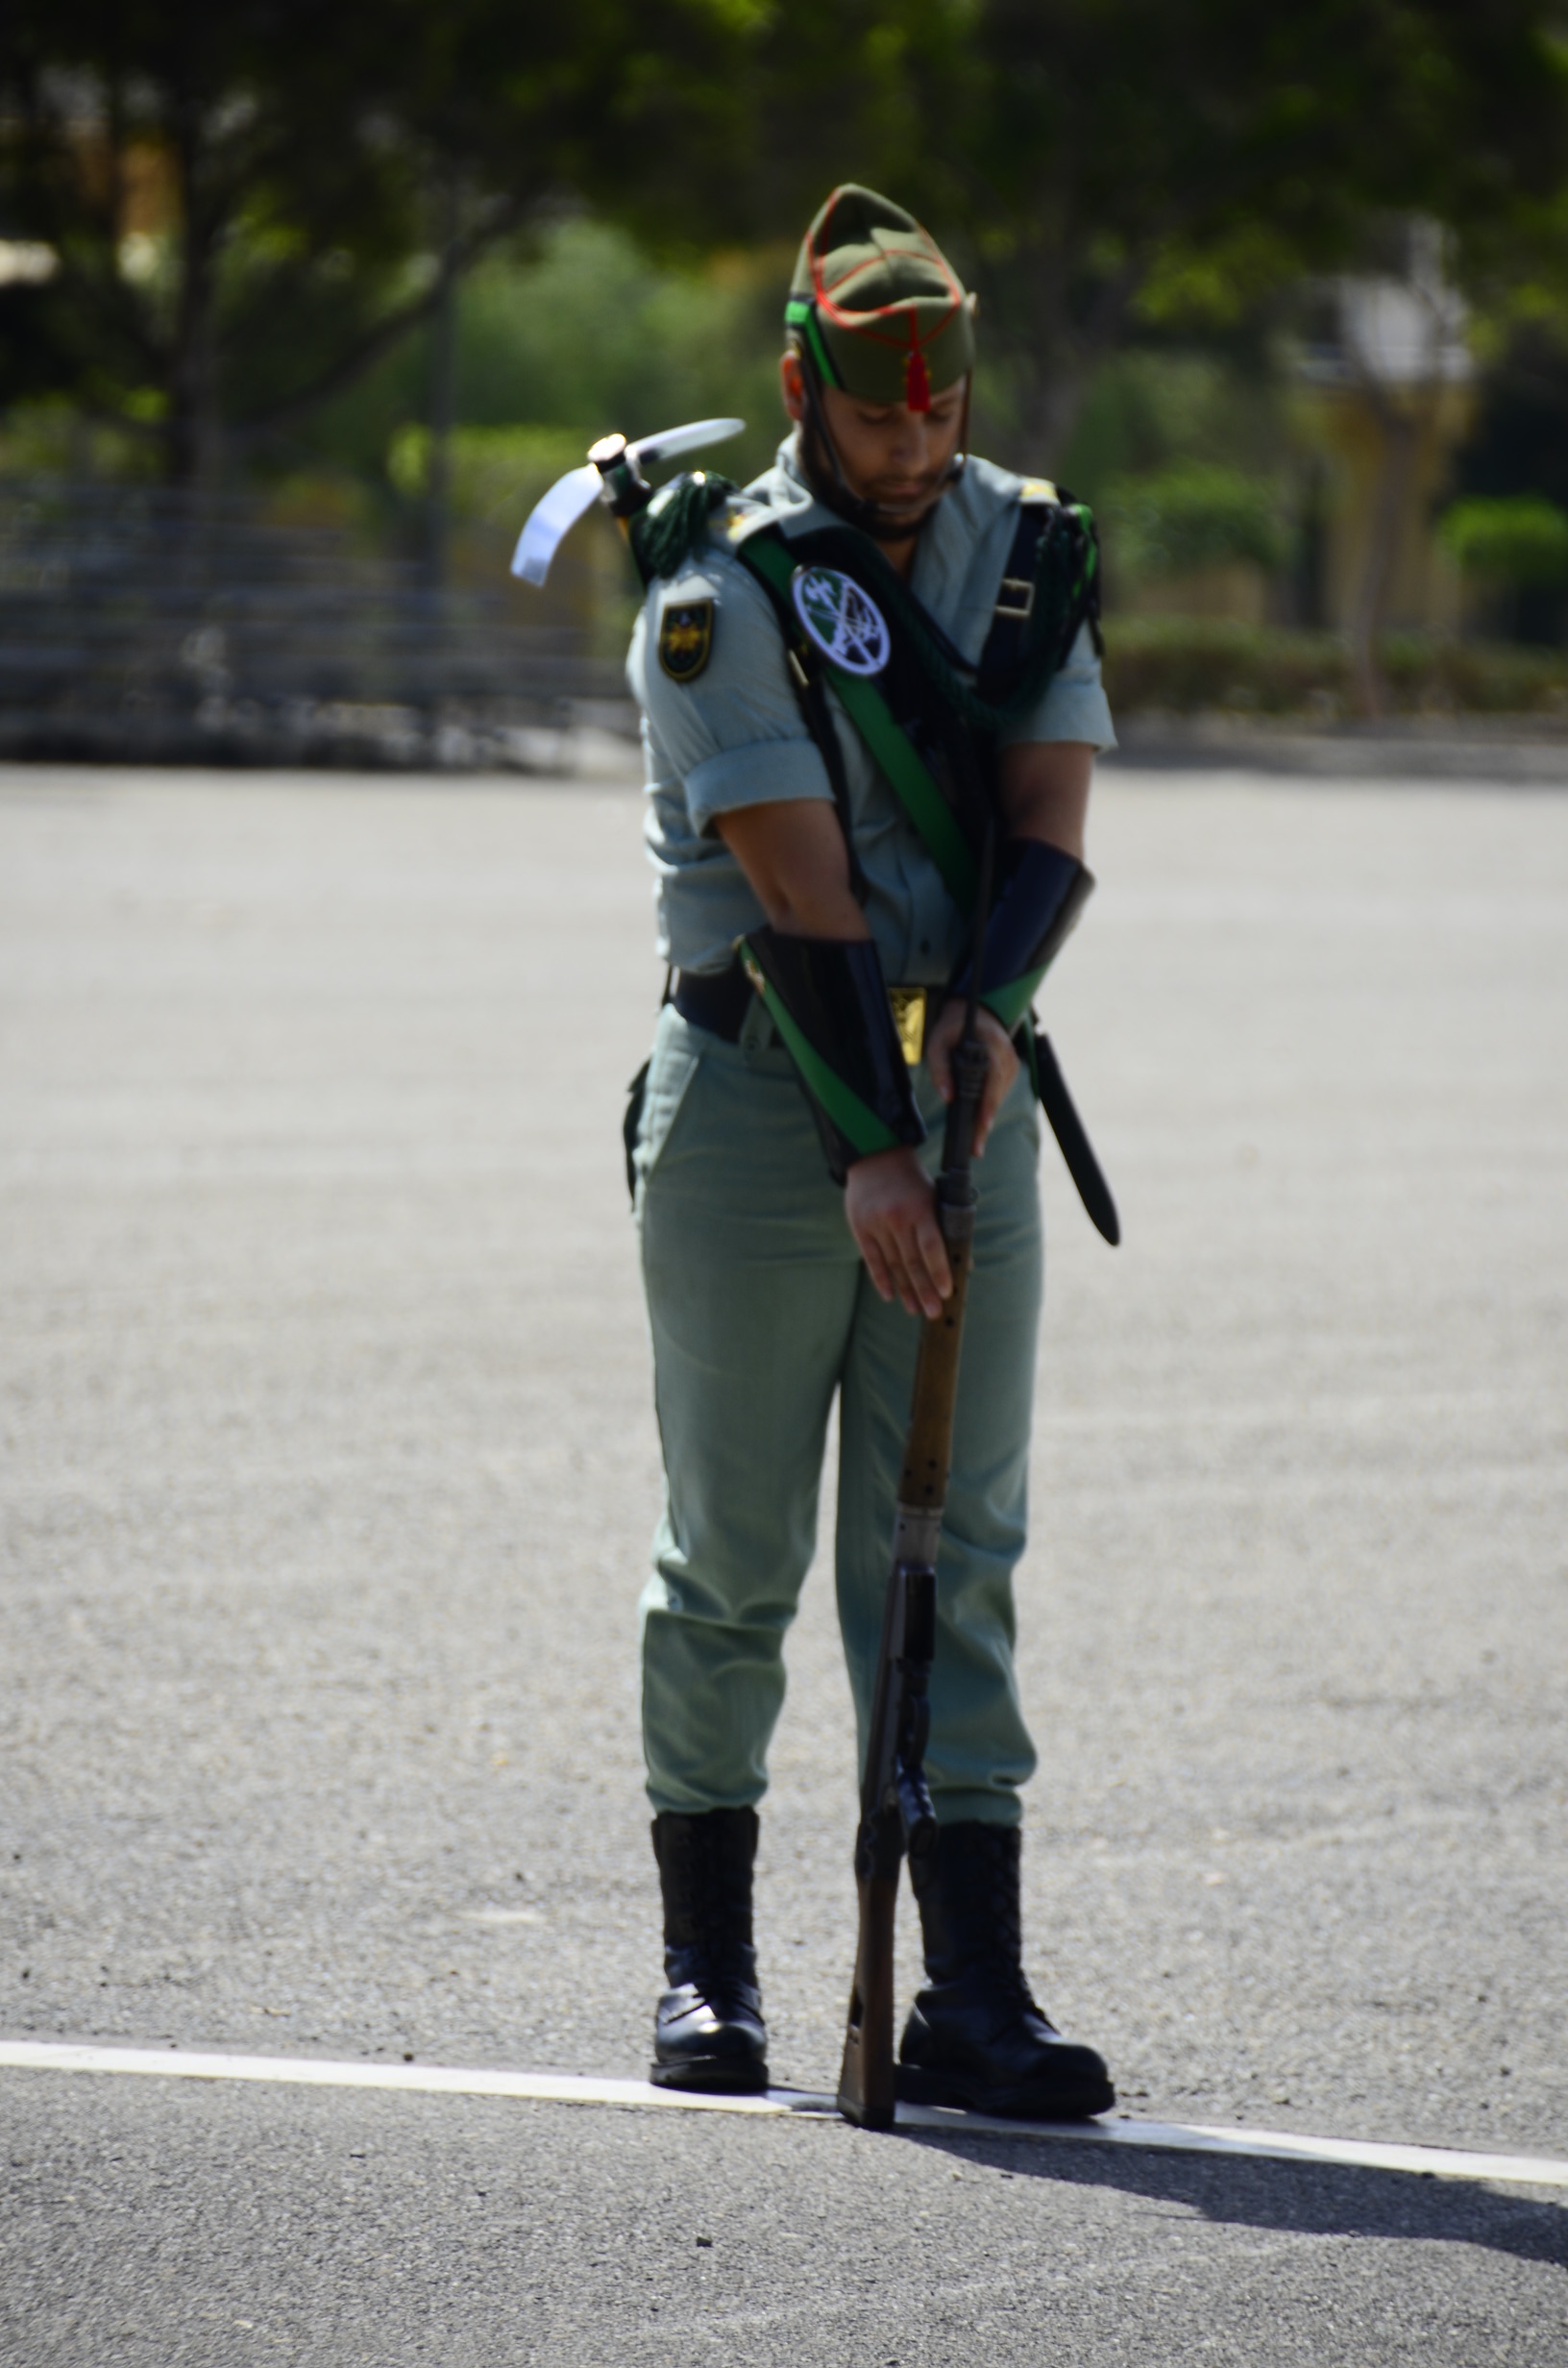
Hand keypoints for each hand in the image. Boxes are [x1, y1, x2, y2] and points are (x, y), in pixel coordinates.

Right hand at [844, 1148, 951, 1317]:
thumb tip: (964, 1263)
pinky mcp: (860, 1227)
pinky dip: (881, 1279)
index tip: (947, 1293)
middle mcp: (897, 1217)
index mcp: (920, 1208)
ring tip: (914, 1309)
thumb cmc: (913, 1181)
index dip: (939, 1271)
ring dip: (905, 1290)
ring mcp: (876, 1223)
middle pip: (912, 1261)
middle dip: (924, 1290)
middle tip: (933, 1313)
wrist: (875, 1156)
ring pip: (893, 1264)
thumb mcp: (934, 1197)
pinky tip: (890, 1295)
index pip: (931, 1246)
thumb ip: (945, 1229)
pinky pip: (872, 1259)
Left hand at [924, 1002, 1019, 1155]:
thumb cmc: (954, 1026)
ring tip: (976, 1142)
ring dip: (987, 1117)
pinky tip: (979, 1123)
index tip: (983, 1125)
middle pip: (997, 1095)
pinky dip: (989, 1106)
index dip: (988, 1105)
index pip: (992, 1080)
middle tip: (975, 1148)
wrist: (975, 1013)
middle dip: (985, 1122)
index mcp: (992, 1045)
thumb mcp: (938, 1041)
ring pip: (999, 1097)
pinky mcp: (1010, 1069)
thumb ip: (940, 1068)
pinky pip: (999, 1092)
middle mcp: (1007, 1056)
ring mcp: (1011, 1063)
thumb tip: (948, 1097)